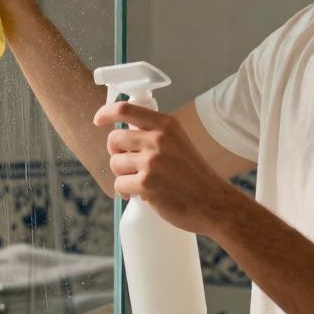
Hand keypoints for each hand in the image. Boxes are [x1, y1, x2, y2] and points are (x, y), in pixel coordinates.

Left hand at [92, 101, 240, 236]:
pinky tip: (140, 195)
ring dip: (123, 175)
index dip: (106, 113)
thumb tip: (122, 134)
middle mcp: (158, 139)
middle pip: (114, 139)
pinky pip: (119, 185)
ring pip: (115, 164)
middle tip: (129, 164)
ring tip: (141, 181)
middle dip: (116, 154)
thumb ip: (155, 135)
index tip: (99, 120)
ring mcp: (152, 161)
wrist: (214, 203)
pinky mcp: (146, 184)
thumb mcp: (179, 143)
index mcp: (166, 125)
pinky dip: (126, 192)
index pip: (125, 109)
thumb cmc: (195, 176)